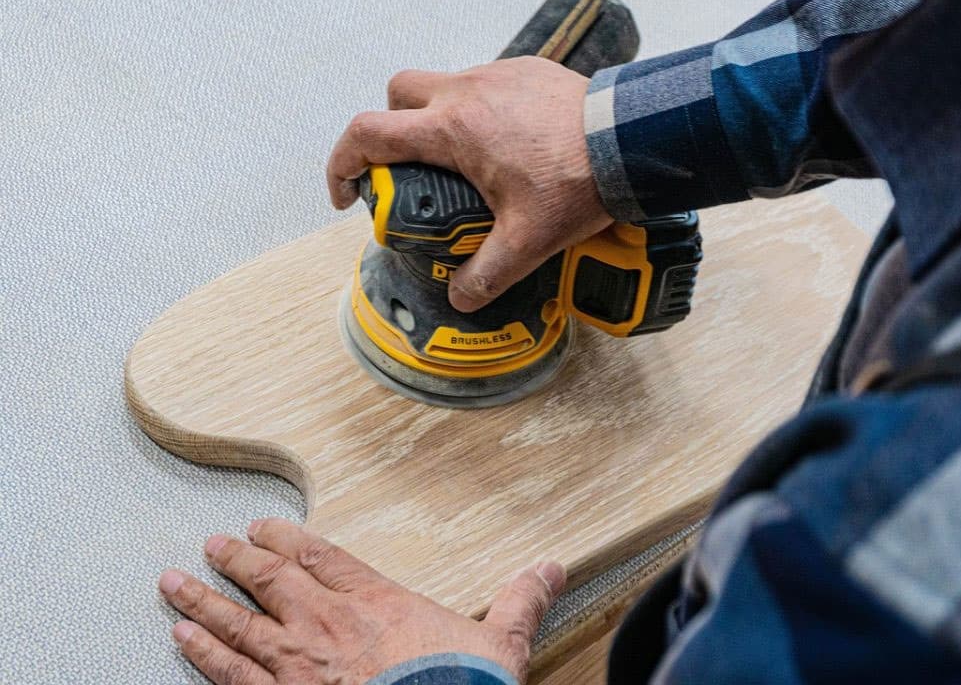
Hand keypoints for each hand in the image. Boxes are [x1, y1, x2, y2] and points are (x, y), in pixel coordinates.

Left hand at [158, 519, 565, 683]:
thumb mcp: (502, 644)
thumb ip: (521, 601)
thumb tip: (550, 569)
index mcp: (376, 604)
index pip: (323, 558)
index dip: (289, 539)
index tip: (265, 527)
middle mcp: (328, 626)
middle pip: (271, 581)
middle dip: (238, 560)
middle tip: (212, 545)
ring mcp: (298, 666)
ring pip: (239, 624)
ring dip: (204, 602)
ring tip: (174, 584)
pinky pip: (231, 675)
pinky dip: (204, 655)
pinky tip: (182, 640)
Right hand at [325, 56, 612, 311]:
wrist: (632, 140)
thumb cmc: (579, 181)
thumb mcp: (528, 242)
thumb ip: (487, 274)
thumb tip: (463, 299)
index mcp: (452, 129)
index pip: (368, 133)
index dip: (343, 163)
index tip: (348, 191)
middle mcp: (466, 91)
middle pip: (398, 94)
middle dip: (390, 128)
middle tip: (411, 170)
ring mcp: (498, 74)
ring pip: (445, 84)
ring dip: (440, 118)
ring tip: (468, 164)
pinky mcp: (529, 69)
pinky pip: (487, 83)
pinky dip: (482, 109)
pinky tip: (510, 145)